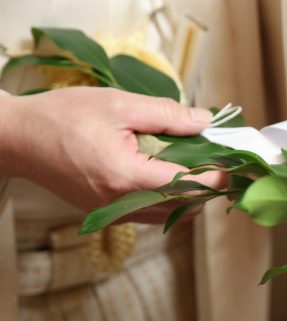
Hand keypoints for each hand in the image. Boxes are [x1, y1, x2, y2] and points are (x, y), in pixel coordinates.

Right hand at [0, 87, 224, 221]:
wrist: (19, 139)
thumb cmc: (63, 116)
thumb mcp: (120, 105)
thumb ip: (167, 115)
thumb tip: (205, 121)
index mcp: (127, 176)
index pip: (189, 186)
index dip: (216, 176)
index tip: (232, 161)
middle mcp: (122, 204)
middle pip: (185, 207)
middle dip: (208, 187)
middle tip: (219, 161)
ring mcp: (113, 214)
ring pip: (170, 215)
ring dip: (191, 196)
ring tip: (198, 167)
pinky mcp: (107, 214)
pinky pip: (150, 213)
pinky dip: (169, 199)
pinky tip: (170, 175)